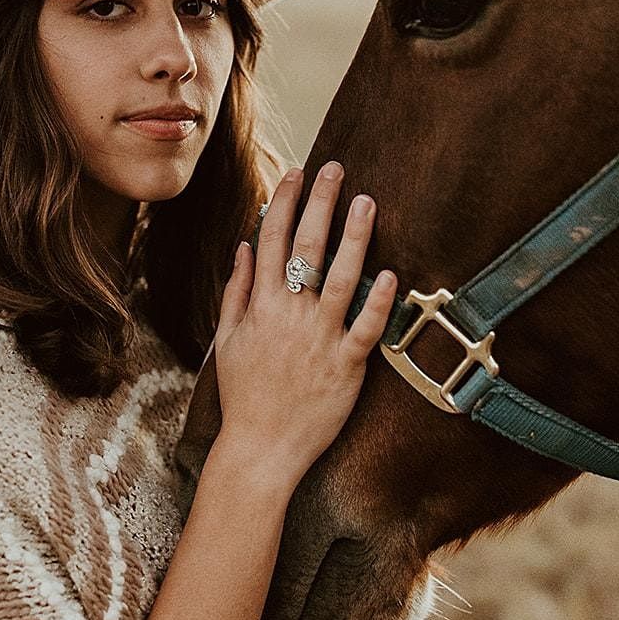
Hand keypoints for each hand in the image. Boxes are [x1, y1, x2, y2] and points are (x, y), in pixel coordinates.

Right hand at [211, 162, 396, 496]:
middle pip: (306, 248)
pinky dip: (378, 301)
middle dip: (320, 203)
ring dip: (354, 237)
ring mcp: (319, 339)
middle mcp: (290, 315)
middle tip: (336, 168)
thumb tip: (244, 245)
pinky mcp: (346, 367)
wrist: (260, 450)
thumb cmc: (244, 395)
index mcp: (260, 306)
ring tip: (367, 202)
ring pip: (340, 278)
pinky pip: (366, 329)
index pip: (271, 240)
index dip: (284, 202)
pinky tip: (390, 273)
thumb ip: (237, 289)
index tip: (296, 172)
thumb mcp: (228, 338)